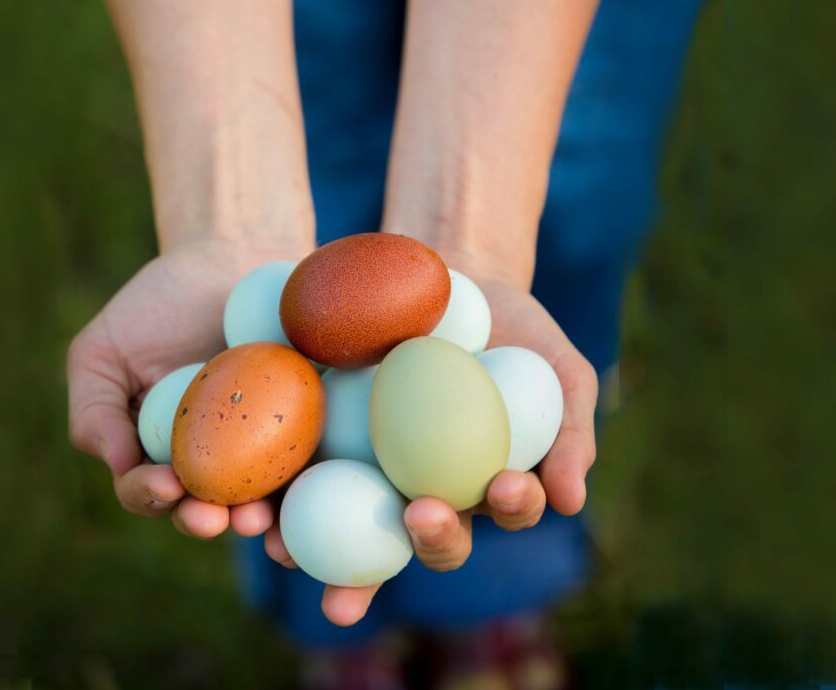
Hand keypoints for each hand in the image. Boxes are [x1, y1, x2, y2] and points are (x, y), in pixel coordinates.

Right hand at [67, 236, 311, 539]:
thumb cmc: (160, 303)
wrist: (231, 253)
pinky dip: (314, 481)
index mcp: (160, 451)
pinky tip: (312, 485)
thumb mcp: (104, 349)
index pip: (148, 488)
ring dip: (263, 521)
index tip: (164, 483)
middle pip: (209, 507)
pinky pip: (315, 459)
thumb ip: (94, 409)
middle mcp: (214, 459)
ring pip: (264, 498)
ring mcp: (266, 445)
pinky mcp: (313, 422)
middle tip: (214, 517)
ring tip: (260, 518)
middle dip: (208, 520)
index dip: (150, 495)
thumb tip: (117, 465)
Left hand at [263, 265, 598, 625]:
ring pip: (358, 529)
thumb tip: (572, 503)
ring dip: (335, 559)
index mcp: (488, 481)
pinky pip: (305, 480)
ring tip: (315, 555)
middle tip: (421, 515)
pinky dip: (281, 503)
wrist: (451, 277)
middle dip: (429, 542)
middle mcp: (430, 488)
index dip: (507, 508)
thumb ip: (573, 431)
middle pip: (429, 536)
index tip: (506, 484)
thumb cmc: (518, 330)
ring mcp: (376, 471)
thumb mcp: (559, 369)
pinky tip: (262, 514)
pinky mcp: (326, 445)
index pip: (503, 508)